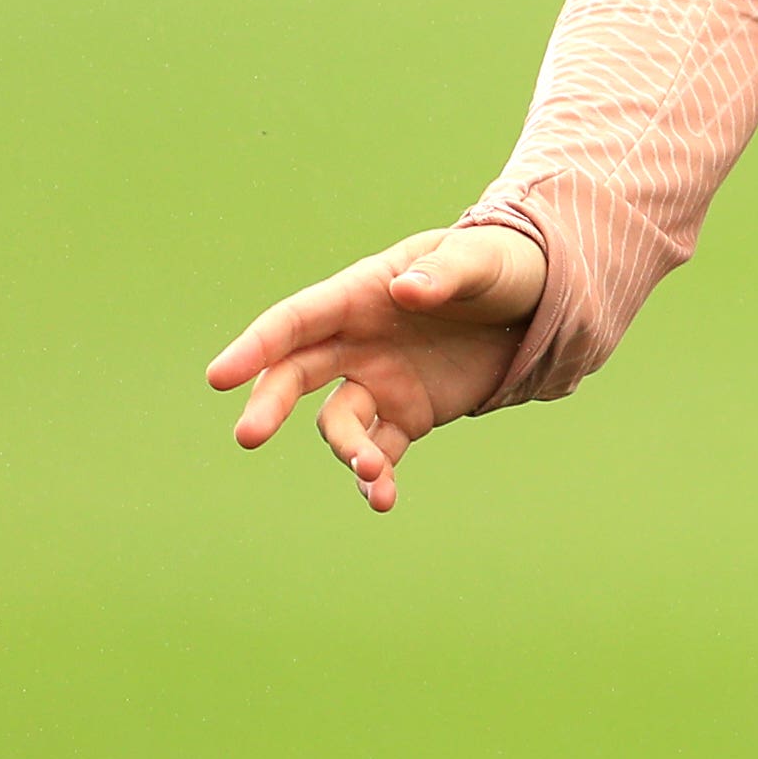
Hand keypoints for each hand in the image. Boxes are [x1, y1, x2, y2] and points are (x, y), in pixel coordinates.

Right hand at [205, 222, 546, 512]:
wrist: (536, 302)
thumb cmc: (499, 263)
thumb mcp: (480, 259)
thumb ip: (444, 274)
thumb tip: (406, 290)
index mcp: (361, 294)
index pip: (296, 321)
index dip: (256, 347)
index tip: (221, 377)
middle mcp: (356, 342)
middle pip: (294, 374)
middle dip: (268, 404)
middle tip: (248, 436)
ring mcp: (379, 381)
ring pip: (340, 424)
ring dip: (346, 451)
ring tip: (370, 474)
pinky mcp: (407, 415)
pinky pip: (379, 453)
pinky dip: (375, 478)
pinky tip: (382, 499)